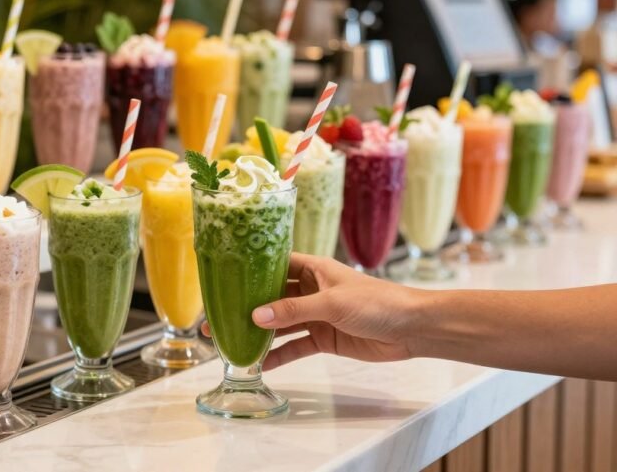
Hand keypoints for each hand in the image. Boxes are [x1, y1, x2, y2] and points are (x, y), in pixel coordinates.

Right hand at [202, 253, 424, 369]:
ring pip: (280, 323)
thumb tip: (255, 316)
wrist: (412, 329)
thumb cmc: (377, 302)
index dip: (249, 271)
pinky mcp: (324, 338)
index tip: (222, 279)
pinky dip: (279, 354)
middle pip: (270, 297)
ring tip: (229, 343)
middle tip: (215, 319)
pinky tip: (259, 364)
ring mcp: (316, 314)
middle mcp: (310, 289)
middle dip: (245, 307)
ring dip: (258, 333)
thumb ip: (293, 310)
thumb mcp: (332, 303)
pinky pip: (295, 345)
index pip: (273, 265)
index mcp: (312, 268)